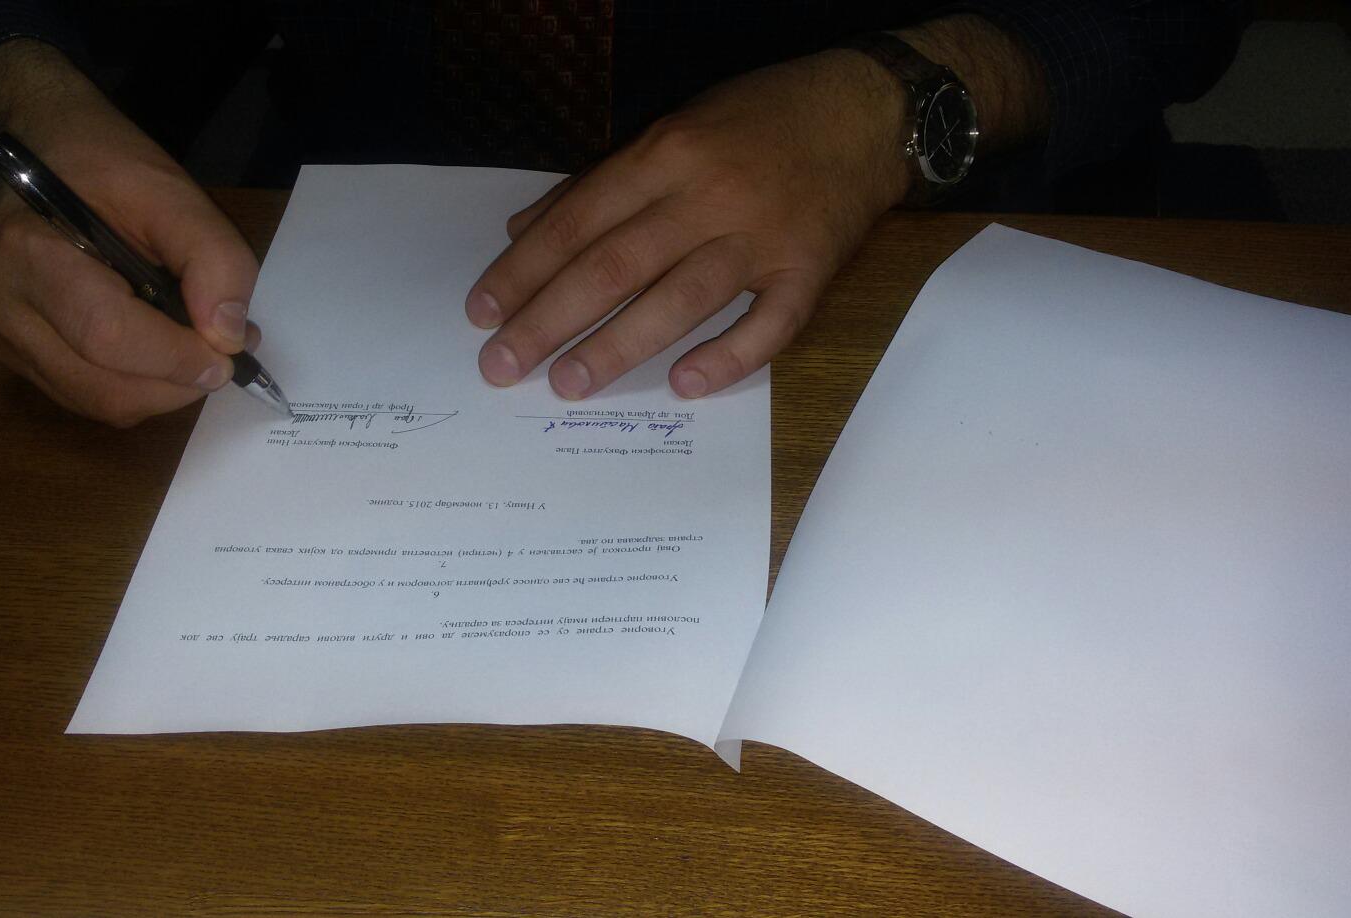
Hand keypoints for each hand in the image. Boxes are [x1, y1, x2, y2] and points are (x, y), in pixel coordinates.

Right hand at [0, 40, 260, 426]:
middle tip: (225, 353)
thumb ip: (214, 258)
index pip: (107, 336)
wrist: (39, 147)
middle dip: (177, 383)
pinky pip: (83, 395)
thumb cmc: (104, 163)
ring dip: (161, 390)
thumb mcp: (172, 190)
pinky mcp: (8, 353)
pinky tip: (157, 352)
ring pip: (95, 402)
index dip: (177, 359)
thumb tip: (226, 337)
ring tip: (196, 350)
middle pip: (102, 387)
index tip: (230, 353)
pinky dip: (134, 387)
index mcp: (27, 253)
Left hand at [466, 48, 911, 399]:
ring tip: (567, 384)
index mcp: (667, 153)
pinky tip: (685, 385)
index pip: (579, 221)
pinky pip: (770, 326)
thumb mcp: (672, 128)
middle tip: (503, 365)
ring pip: (681, 299)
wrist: (867, 112)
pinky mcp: (811, 271)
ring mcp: (763, 237)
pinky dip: (728, 357)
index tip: (483, 312)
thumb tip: (524, 232)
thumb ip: (597, 183)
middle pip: (616, 265)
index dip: (526, 269)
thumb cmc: (758, 121)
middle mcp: (709, 195)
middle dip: (550, 318)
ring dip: (619, 346)